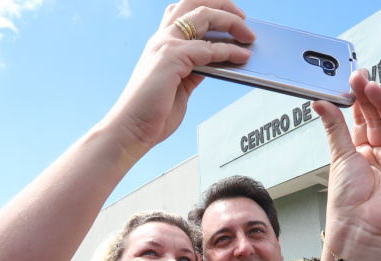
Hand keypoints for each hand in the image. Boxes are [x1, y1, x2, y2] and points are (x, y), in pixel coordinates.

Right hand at [105, 0, 254, 153]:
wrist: (131, 128)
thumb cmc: (153, 112)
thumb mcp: (180, 84)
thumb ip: (195, 68)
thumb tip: (218, 59)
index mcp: (161, 42)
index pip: (186, 10)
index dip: (210, 7)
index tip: (231, 15)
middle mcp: (162, 38)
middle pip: (196, 3)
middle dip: (223, 5)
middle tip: (243, 18)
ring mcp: (166, 45)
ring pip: (204, 16)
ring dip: (231, 22)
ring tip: (249, 36)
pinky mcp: (172, 58)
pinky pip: (209, 48)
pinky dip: (229, 51)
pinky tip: (243, 56)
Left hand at [313, 70, 380, 260]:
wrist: (360, 228)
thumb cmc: (346, 200)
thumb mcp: (339, 156)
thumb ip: (334, 126)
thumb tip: (320, 101)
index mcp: (362, 149)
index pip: (363, 117)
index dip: (360, 98)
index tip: (353, 79)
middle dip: (372, 97)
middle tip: (362, 79)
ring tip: (374, 91)